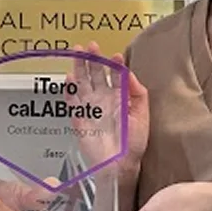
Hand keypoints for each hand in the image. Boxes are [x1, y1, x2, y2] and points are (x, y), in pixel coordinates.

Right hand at [68, 43, 148, 172]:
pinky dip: (69, 90)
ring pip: (82, 83)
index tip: (115, 56)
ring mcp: (90, 108)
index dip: (113, 64)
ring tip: (78, 52)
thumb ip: (138, 94)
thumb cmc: (133, 143)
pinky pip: (72, 102)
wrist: (120, 165)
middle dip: (92, 59)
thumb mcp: (142, 116)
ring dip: (79, 68)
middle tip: (90, 45)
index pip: (114, 75)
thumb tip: (129, 74)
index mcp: (118, 97)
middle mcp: (103, 100)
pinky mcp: (79, 119)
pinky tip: (69, 78)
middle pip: (95, 75)